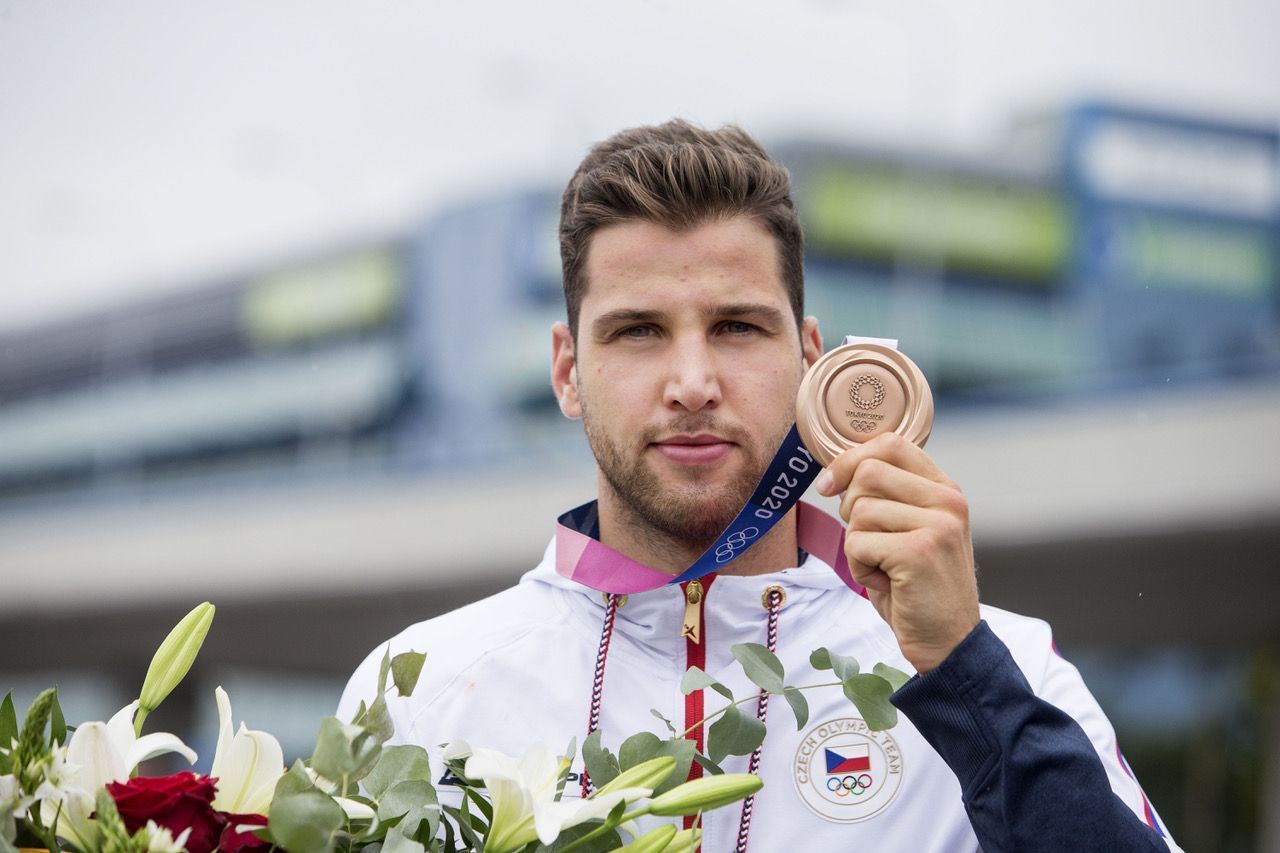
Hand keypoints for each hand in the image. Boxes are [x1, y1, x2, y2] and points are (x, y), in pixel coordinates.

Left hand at [814, 433, 979, 673]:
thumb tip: (835, 474)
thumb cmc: (916, 586)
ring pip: (858, 511)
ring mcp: (937, 523)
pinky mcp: (919, 551)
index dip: (850, 459)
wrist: (947, 641)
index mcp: (945, 488)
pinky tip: (886, 583)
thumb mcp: (909, 530)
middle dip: (849, 508)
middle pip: (867, 472)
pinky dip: (859, 568)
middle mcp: (947, 499)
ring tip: (883, 568)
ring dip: (856, 546)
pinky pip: (857, 543)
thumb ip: (887, 497)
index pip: (891, 444)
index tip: (831, 485)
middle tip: (868, 541)